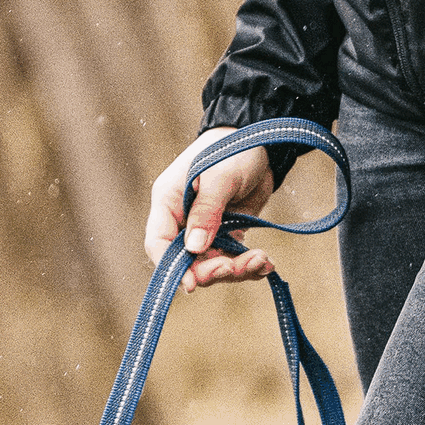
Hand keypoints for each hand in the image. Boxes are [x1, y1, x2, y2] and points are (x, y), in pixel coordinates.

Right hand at [145, 127, 275, 292]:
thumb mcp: (220, 177)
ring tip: (261, 261)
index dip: (171, 268)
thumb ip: (206, 212)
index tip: (191, 284)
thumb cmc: (233, 148)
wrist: (263, 140)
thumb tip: (193, 248)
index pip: (158, 244)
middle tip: (233, 268)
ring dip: (236, 270)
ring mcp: (205, 231)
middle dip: (210, 271)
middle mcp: (182, 221)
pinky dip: (249, 265)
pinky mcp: (227, 234)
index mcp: (169, 203)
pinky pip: (233, 258)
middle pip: (186, 262)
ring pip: (211, 264)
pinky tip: (266, 264)